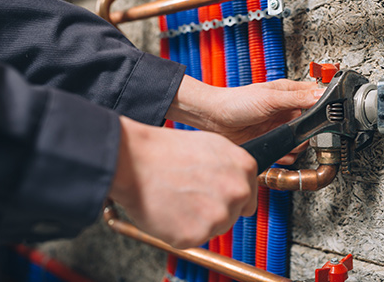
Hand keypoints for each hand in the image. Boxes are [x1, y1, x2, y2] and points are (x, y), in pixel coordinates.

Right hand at [109, 116, 257, 248]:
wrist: (135, 161)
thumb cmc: (166, 150)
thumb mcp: (211, 144)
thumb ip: (231, 166)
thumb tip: (239, 180)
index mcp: (244, 167)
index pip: (249, 197)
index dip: (229, 197)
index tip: (215, 195)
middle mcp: (237, 191)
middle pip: (232, 215)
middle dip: (213, 209)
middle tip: (189, 195)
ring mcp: (219, 214)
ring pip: (214, 229)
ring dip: (197, 220)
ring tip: (177, 199)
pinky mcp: (197, 234)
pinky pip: (192, 239)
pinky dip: (180, 230)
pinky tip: (170, 210)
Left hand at [166, 76, 324, 164]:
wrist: (213, 120)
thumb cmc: (235, 102)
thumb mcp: (269, 98)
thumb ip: (297, 99)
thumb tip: (322, 95)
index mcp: (290, 93)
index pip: (318, 99)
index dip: (323, 110)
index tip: (321, 119)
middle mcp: (287, 110)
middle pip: (312, 126)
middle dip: (306, 133)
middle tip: (295, 133)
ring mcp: (280, 127)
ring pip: (302, 142)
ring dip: (294, 146)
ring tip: (281, 140)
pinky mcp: (272, 141)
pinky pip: (288, 153)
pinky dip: (284, 156)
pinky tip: (275, 150)